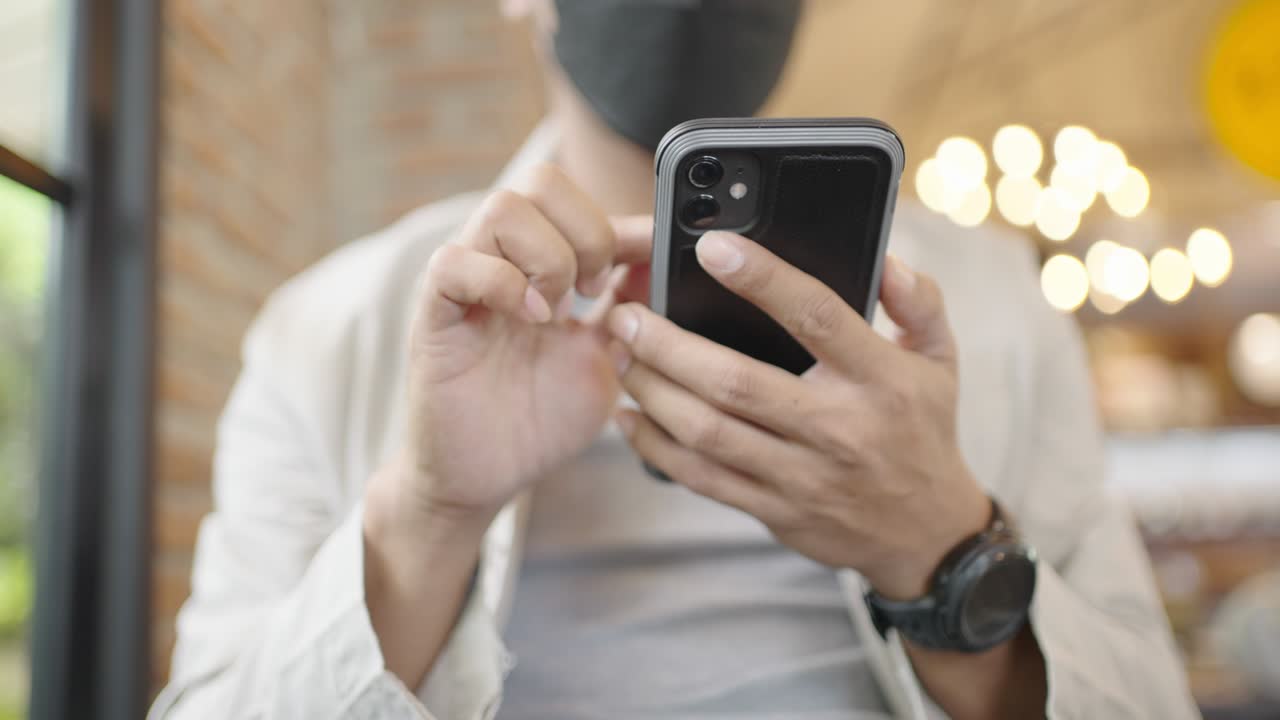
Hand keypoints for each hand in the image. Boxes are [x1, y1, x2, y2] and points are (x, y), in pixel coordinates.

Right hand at [372, 163, 651, 529]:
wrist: (486, 477)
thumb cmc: (540, 420)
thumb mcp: (607, 360)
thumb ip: (633, 312)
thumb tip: (663, 264)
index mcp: (543, 265)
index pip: (581, 202)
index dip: (624, 224)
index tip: (653, 260)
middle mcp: (503, 260)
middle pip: (541, 182)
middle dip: (587, 231)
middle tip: (597, 291)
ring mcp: (467, 282)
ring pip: (502, 207)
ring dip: (548, 255)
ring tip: (560, 310)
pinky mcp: (433, 312)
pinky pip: (455, 262)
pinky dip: (502, 284)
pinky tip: (531, 322)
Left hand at [608, 231, 989, 598]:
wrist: (926, 534)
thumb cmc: (922, 430)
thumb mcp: (939, 359)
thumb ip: (917, 301)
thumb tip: (886, 260)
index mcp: (878, 378)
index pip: (816, 316)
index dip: (762, 278)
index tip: (712, 248)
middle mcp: (838, 428)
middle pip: (736, 381)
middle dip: (669, 345)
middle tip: (627, 314)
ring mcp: (802, 476)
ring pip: (708, 432)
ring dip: (653, 391)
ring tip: (621, 356)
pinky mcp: (775, 511)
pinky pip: (702, 478)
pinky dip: (656, 447)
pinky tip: (629, 417)